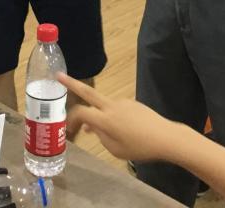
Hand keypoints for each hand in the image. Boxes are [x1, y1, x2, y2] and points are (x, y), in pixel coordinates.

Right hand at [61, 73, 176, 162]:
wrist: (165, 137)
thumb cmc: (139, 147)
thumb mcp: (115, 149)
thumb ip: (100, 136)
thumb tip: (92, 126)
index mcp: (105, 119)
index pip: (81, 113)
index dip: (71, 119)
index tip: (68, 129)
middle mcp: (111, 106)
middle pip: (88, 92)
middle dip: (72, 83)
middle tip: (59, 75)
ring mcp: (123, 102)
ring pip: (103, 105)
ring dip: (97, 112)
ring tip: (97, 130)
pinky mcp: (132, 103)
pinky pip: (116, 108)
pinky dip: (111, 115)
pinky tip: (120, 129)